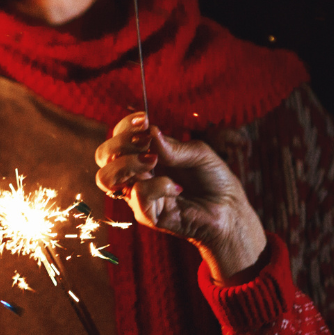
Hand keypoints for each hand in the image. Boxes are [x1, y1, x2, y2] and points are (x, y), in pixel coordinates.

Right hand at [95, 113, 266, 282]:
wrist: (231, 212)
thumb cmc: (215, 182)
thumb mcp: (199, 154)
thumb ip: (173, 146)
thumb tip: (150, 131)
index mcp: (144, 156)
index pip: (117, 137)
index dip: (125, 126)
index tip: (144, 119)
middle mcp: (134, 175)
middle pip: (102, 155)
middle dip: (119, 143)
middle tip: (144, 141)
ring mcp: (137, 196)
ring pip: (105, 178)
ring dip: (127, 164)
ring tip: (153, 162)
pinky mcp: (146, 215)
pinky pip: (138, 194)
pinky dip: (158, 186)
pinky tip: (177, 189)